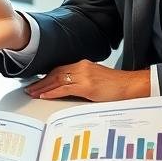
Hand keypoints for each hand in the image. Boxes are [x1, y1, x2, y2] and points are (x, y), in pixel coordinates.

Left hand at [24, 61, 149, 101]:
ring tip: (33, 93)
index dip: (46, 77)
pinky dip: (53, 92)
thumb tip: (68, 89)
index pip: (59, 70)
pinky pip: (65, 88)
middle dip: (40, 82)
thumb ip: (82, 81)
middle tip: (29, 89)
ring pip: (57, 80)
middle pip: (55, 74)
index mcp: (83, 65)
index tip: (36, 83)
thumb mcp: (96, 80)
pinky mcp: (87, 85)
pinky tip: (45, 95)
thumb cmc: (116, 86)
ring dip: (43, 88)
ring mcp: (84, 75)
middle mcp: (81, 67)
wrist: (132, 85)